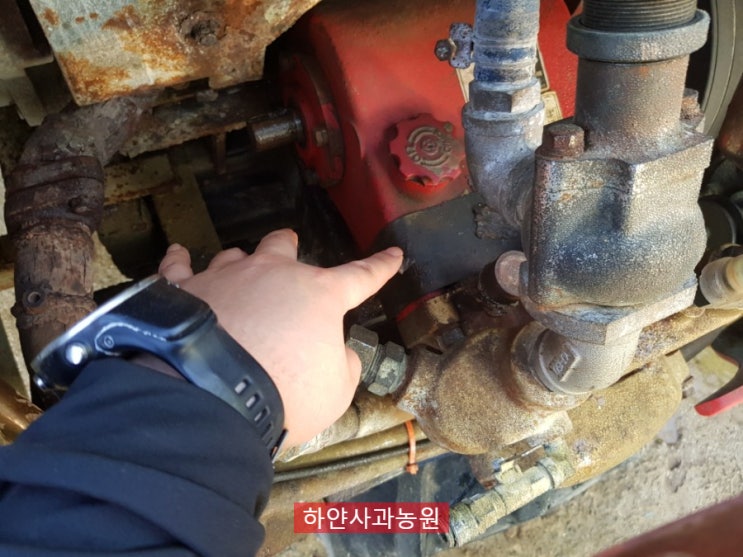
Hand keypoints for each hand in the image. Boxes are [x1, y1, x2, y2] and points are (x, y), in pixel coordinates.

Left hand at [158, 229, 402, 446]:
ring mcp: (225, 277)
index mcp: (318, 294)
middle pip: (283, 246)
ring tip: (238, 266)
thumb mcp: (336, 391)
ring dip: (241, 262)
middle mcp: (272, 274)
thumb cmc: (285, 393)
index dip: (380, 267)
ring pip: (235, 255)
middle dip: (289, 246)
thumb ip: (344, 365)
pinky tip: (177, 254)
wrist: (210, 397)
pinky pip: (178, 266)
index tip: (393, 254)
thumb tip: (339, 353)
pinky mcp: (182, 290)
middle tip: (290, 244)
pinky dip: (179, 260)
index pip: (361, 276)